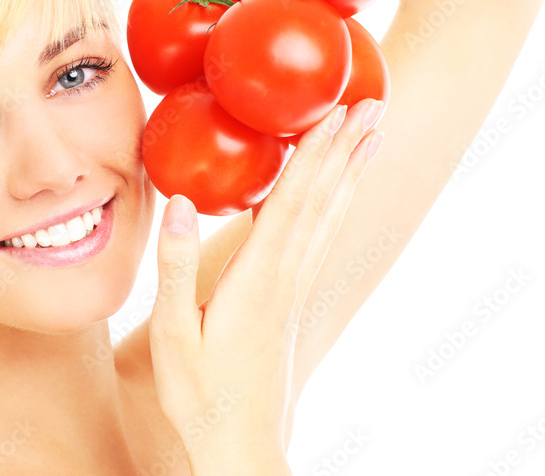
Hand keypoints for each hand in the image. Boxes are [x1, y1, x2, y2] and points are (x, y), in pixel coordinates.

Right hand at [148, 98, 383, 468]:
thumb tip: (183, 203)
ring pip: (328, 218)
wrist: (239, 444)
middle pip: (322, 201)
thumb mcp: (171, 333)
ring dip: (349, 172)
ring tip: (370, 135)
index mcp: (257, 281)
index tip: (334, 112)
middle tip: (373, 102)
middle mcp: (286, 279)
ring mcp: (294, 291)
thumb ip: (175, 266)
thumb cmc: (199, 394)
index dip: (313, 155)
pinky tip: (338, 192)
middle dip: (345, 148)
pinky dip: (334, 205)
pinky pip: (320, 239)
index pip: (290, 203)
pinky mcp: (292, 302)